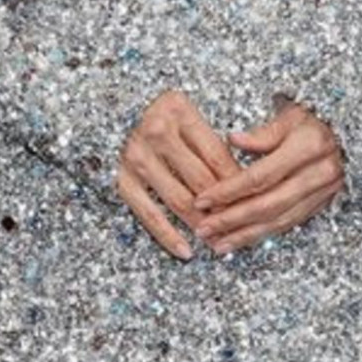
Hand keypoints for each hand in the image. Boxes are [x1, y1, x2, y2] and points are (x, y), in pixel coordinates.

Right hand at [117, 89, 242, 260]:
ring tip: (220, 243)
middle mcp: (156, 130)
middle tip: (242, 229)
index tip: (254, 206)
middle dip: (225, 210)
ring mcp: (136, 155)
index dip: (239, 187)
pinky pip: (148, 213)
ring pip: (179, 199)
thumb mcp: (187, 115)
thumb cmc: (158, 116)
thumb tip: (245, 186)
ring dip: (202, 225)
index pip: (218, 157)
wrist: (107, 110)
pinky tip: (186, 251)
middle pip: (202, 181)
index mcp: (177, 110)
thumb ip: (212, 143)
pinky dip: (168, 235)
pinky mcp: (120, 176)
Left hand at [192, 102, 343, 254]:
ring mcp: (322, 194)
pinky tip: (244, 239)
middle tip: (203, 229)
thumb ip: (263, 133)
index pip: (260, 177)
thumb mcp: (289, 115)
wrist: (349, 133)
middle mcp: (317, 176)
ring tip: (218, 244)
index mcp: (307, 149)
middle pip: (268, 205)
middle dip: (233, 220)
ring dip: (247, 235)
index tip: (202, 199)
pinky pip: (290, 223)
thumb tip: (233, 140)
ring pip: (280, 221)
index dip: (229, 190)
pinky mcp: (321, 205)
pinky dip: (265, 234)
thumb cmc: (311, 119)